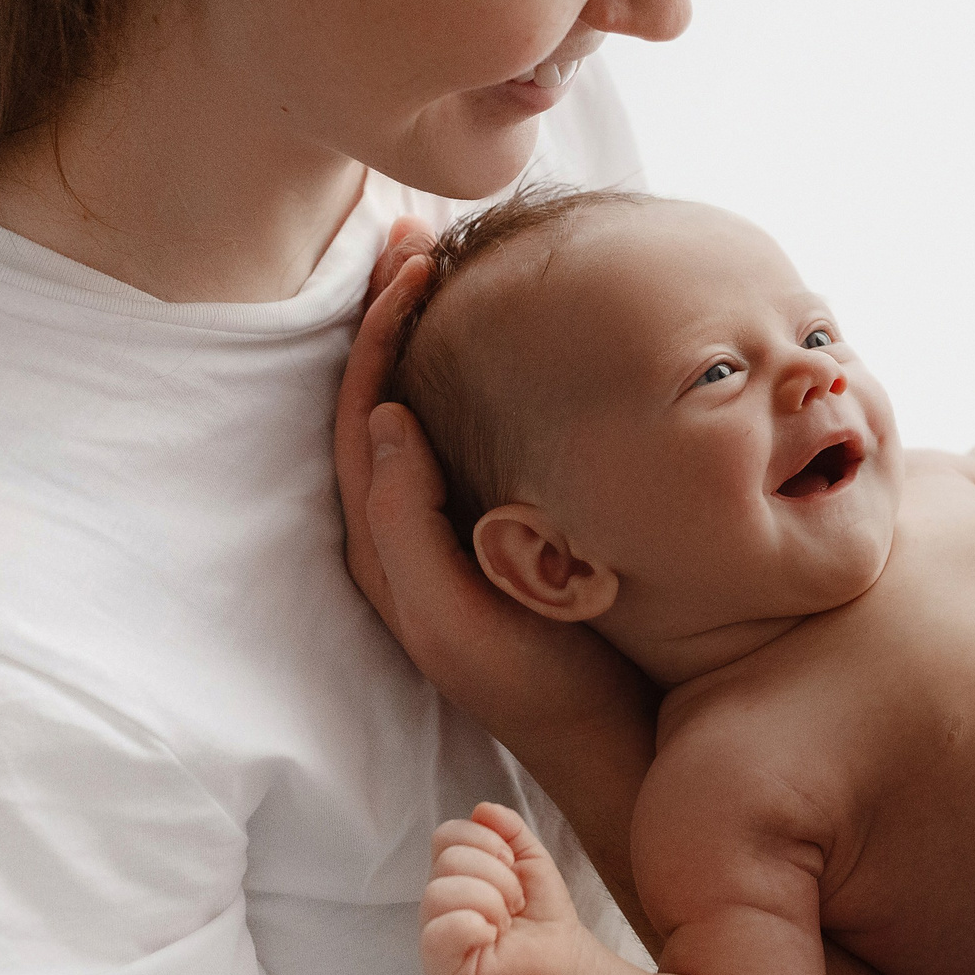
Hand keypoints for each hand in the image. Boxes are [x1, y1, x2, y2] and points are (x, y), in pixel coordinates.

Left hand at [333, 220, 656, 747]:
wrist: (611, 742)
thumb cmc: (541, 687)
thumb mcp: (459, 623)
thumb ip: (408, 532)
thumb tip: (384, 423)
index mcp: (383, 545)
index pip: (363, 410)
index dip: (378, 331)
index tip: (411, 260)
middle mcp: (402, 531)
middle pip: (378, 394)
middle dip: (389, 311)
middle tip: (414, 232)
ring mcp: (449, 528)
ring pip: (416, 406)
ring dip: (420, 332)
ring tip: (441, 261)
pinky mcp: (495, 529)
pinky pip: (459, 431)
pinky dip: (463, 372)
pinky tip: (496, 336)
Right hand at [421, 803, 596, 974]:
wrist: (565, 958)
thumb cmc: (542, 911)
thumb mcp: (530, 857)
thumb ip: (508, 828)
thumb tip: (481, 809)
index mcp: (453, 874)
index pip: (445, 835)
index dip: (485, 842)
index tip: (512, 864)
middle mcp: (437, 901)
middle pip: (448, 861)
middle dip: (497, 877)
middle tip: (514, 903)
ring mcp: (434, 936)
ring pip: (439, 893)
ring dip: (489, 902)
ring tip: (505, 922)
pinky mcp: (438, 970)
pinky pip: (437, 933)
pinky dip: (473, 927)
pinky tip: (491, 939)